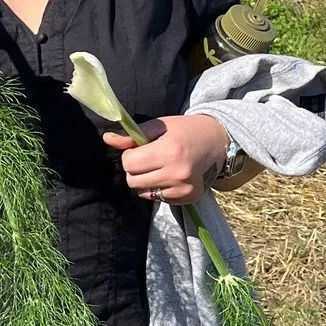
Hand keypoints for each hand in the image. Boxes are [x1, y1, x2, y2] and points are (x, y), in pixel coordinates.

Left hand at [103, 113, 229, 203]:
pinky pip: (158, 199)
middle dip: (135, 169)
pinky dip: (158, 189)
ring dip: (144, 181)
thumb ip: (132, 136)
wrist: (218, 142)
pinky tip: (170, 176)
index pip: (129, 163)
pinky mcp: (188, 198)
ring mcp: (183, 188)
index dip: (130, 155)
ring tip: (159, 167)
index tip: (140, 149)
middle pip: (133, 180)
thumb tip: (107, 139)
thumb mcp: (160, 126)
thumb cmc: (185, 130)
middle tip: (148, 159)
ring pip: (143, 192)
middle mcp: (177, 173)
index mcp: (169, 151)